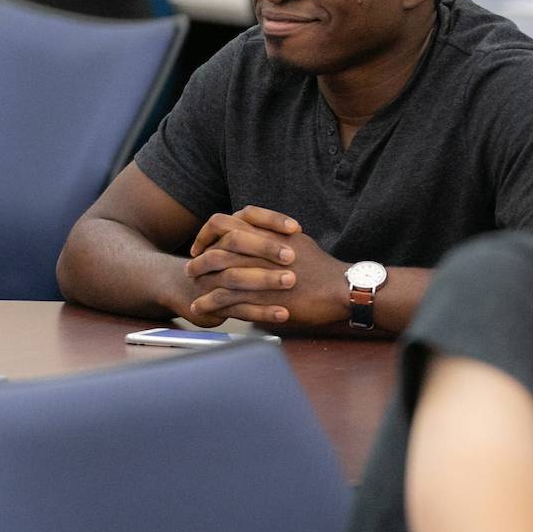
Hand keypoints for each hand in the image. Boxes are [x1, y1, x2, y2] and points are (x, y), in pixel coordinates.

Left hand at [181, 206, 346, 327]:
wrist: (341, 289)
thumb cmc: (321, 267)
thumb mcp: (294, 240)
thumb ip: (270, 235)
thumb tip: (255, 232)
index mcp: (265, 232)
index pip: (224, 223)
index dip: (208, 233)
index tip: (202, 244)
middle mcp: (258, 250)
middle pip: (217, 249)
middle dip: (200, 258)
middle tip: (192, 266)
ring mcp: (259, 274)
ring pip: (219, 274)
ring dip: (201, 281)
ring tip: (193, 289)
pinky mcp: (260, 298)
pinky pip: (227, 300)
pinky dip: (210, 303)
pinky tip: (200, 307)